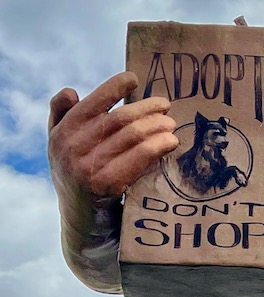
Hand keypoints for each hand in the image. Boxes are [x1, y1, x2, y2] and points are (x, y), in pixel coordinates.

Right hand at [48, 71, 178, 207]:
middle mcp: (72, 148)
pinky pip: (140, 158)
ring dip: (158, 126)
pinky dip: (158, 146)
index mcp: (62, 132)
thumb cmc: (76, 172)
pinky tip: (170, 142)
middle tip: (166, 106)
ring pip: (133, 136)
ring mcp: (89, 167)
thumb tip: (70, 91)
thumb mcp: (60, 143)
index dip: (114, 87)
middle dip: (147, 109)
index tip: (134, 78)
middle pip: (120, 119)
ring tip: (171, 124)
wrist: (80, 218)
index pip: (91, 103)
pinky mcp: (108, 185)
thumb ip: (62, 114)